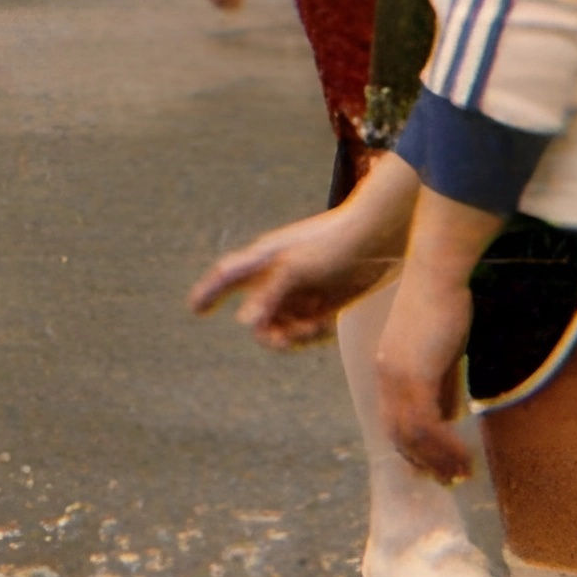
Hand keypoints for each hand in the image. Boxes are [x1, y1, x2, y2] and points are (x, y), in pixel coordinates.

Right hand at [191, 159, 415, 346]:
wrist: (382, 236)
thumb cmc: (334, 244)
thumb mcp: (297, 269)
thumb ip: (268, 295)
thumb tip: (243, 323)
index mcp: (264, 259)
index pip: (227, 276)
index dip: (208, 292)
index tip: (194, 309)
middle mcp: (277, 276)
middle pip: (257, 316)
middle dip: (268, 331)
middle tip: (286, 340)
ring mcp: (300, 290)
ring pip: (282, 326)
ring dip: (294, 335)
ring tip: (316, 328)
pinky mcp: (323, 301)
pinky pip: (306, 328)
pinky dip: (312, 333)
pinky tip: (327, 324)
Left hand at [376, 268, 477, 481]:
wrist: (438, 275)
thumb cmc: (444, 307)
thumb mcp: (440, 353)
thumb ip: (441, 385)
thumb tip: (448, 416)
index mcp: (389, 371)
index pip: (394, 422)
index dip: (414, 450)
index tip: (436, 469)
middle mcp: (386, 376)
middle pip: (400, 435)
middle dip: (426, 462)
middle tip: (452, 480)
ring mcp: (397, 376)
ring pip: (413, 436)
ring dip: (439, 460)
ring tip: (464, 474)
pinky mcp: (414, 373)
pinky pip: (426, 424)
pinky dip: (445, 446)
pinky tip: (466, 457)